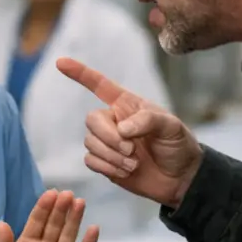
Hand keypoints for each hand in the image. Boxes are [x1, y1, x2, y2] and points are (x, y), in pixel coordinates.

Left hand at [0, 190, 97, 241]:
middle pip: (54, 224)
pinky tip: (94, 229)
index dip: (43, 207)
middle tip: (68, 194)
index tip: (50, 193)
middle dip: (60, 209)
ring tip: (80, 202)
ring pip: (68, 235)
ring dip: (74, 219)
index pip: (36, 221)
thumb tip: (3, 222)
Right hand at [57, 56, 202, 207]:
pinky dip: (107, 167)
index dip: (80, 73)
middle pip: (91, 119)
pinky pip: (90, 161)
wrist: (181, 178)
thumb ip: (147, 121)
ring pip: (90, 143)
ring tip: (133, 163)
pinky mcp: (105, 163)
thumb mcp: (171, 126)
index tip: (61, 62)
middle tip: (131, 148)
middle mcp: (114, 121)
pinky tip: (126, 171)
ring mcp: (108, 143)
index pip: (100, 85)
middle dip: (108, 136)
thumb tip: (121, 129)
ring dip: (112, 155)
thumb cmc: (178, 145)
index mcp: (127, 105)